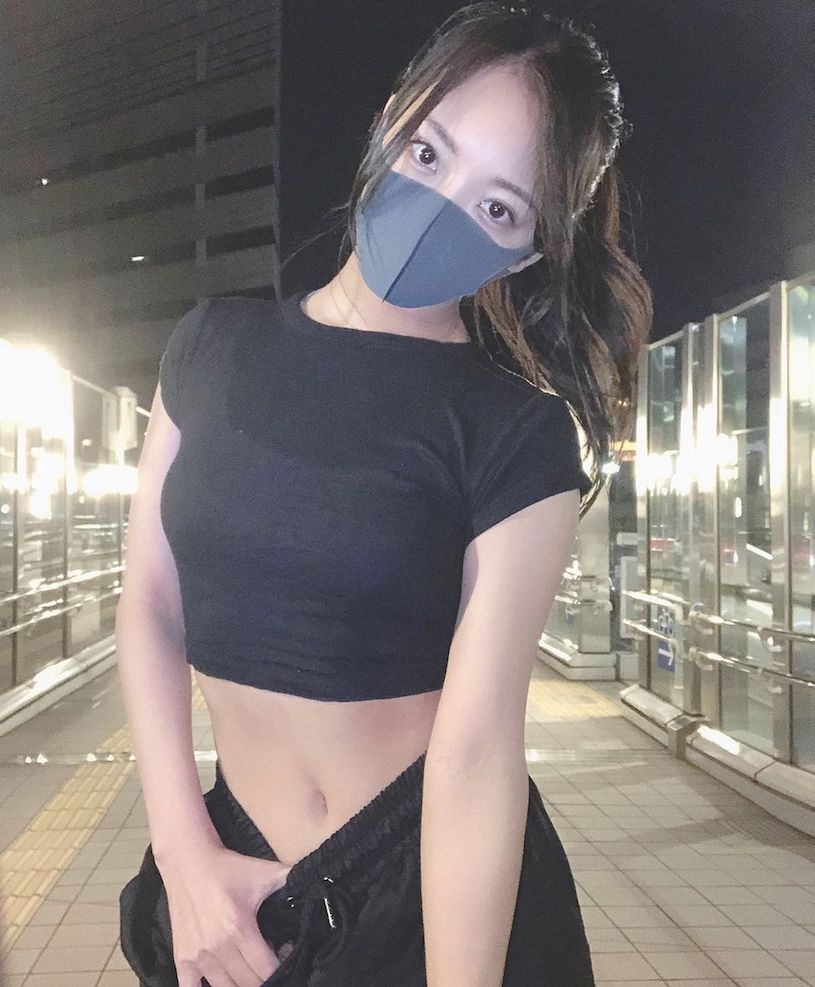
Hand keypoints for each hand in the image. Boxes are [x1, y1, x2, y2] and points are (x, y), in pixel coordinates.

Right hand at [158, 842, 293, 986]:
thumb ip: (291, 880)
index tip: (285, 953)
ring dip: (242, 984)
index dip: (281, 967)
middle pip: (249, 984)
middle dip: (265, 977)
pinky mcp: (182, 958)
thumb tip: (318, 881)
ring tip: (250, 967)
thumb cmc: (228, 868)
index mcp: (239, 928)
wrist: (189, 862)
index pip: (266, 969)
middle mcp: (218, 947)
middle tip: (269, 961)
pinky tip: (222, 981)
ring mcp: (198, 956)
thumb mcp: (264, 871)